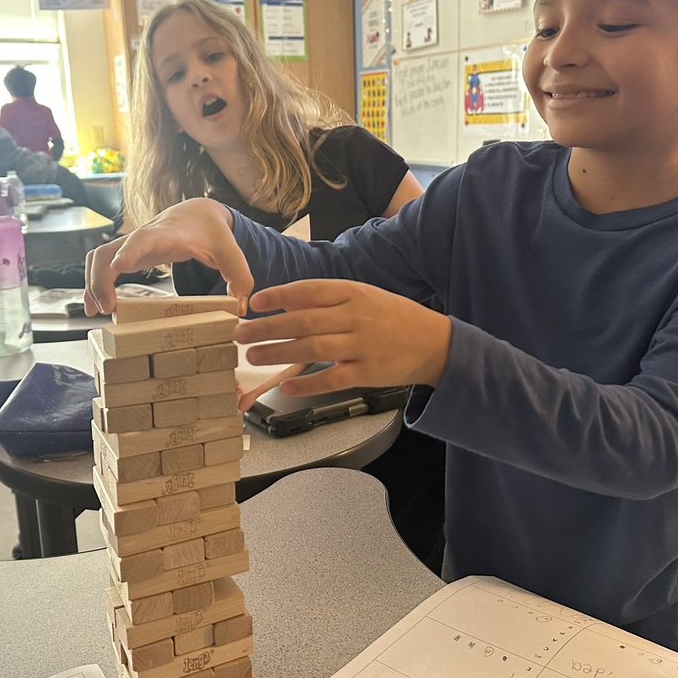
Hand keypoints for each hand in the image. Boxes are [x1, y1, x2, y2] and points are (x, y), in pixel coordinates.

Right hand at [84, 197, 251, 315]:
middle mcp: (143, 237)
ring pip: (97, 257)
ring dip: (91, 283)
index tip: (119, 267)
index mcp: (168, 235)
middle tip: (108, 308)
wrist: (198, 214)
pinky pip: (100, 265)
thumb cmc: (213, 233)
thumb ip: (241, 277)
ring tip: (96, 311)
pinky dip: (92, 283)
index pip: (145, 239)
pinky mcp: (127, 253)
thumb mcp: (231, 252)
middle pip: (109, 251)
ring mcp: (132, 244)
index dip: (131, 251)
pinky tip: (94, 307)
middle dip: (100, 278)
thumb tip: (240, 307)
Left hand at [234, 280, 451, 394]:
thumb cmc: (396, 319)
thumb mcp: (367, 297)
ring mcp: (362, 346)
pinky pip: (332, 378)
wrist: (436, 343)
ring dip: (278, 353)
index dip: (279, 296)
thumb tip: (289, 303)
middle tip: (240, 333)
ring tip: (253, 356)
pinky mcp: (368, 373)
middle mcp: (355, 317)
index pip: (309, 291)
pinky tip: (286, 386)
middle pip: (303, 320)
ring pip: (312, 348)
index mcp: (354, 293)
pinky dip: (307, 383)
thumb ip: (332, 299)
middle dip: (267, 327)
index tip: (254, 302)